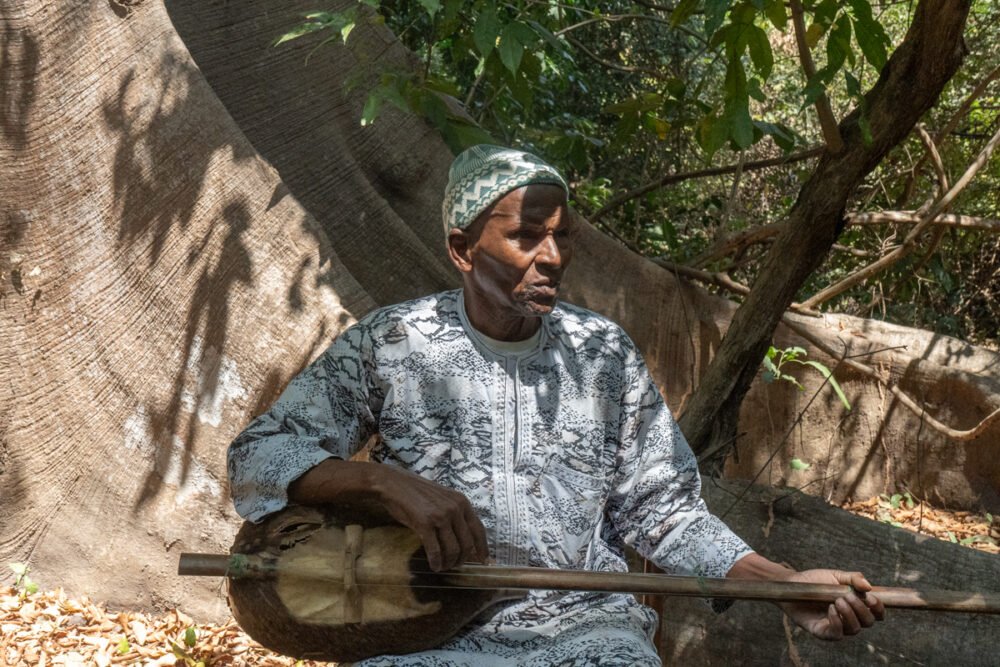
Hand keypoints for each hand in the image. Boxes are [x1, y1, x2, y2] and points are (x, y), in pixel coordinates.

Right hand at [371, 465, 489, 571]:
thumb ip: (456, 513)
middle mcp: (455, 509)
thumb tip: (465, 537)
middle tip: (456, 566)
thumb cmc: (417, 492)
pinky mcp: (424, 524)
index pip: (479, 529)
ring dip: (449, 563)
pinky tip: (434, 566)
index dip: (483, 548)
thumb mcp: (444, 498)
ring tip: (444, 567)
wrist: (393, 484)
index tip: (484, 561)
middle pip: (467, 543)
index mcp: (462, 502)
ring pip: (452, 549)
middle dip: (463, 559)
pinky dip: (436, 562)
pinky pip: (435, 550)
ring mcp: (440, 516)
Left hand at [779, 569, 885, 639]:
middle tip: (847, 596)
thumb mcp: (835, 575)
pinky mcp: (822, 632)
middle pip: (868, 622)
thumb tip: (869, 587)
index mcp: (855, 605)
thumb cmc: (815, 581)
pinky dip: (837, 622)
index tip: (871, 598)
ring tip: (837, 601)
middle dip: (861, 609)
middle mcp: (849, 618)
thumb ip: (853, 578)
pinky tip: (830, 609)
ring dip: (849, 614)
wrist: (791, 585)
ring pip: (854, 629)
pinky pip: (836, 635)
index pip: (876, 613)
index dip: (879, 608)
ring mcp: (836, 626)